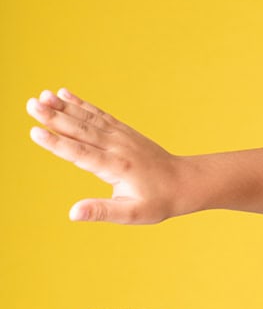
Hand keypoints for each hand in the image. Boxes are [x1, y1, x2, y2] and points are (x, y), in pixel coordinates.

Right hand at [27, 89, 185, 223]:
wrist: (186, 182)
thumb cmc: (159, 202)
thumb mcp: (132, 214)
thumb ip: (102, 212)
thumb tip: (73, 213)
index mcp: (117, 167)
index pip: (81, 153)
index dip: (57, 143)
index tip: (35, 131)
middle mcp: (118, 147)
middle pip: (81, 130)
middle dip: (54, 118)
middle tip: (30, 105)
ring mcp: (122, 136)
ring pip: (89, 119)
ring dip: (64, 106)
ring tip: (41, 96)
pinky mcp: (124, 131)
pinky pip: (100, 115)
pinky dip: (82, 105)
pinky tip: (64, 94)